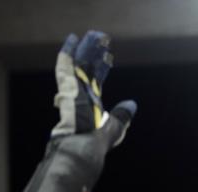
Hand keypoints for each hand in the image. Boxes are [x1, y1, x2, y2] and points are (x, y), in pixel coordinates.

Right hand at [52, 31, 135, 147]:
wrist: (82, 150)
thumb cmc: (96, 144)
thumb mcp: (115, 128)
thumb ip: (123, 116)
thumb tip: (132, 104)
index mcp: (91, 105)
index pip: (96, 81)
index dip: (101, 68)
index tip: (106, 57)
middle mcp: (81, 96)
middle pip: (87, 69)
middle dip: (93, 55)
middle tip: (99, 39)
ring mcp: (73, 92)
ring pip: (79, 65)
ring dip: (86, 49)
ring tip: (92, 35)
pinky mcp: (66, 90)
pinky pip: (65, 68)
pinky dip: (68, 53)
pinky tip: (73, 40)